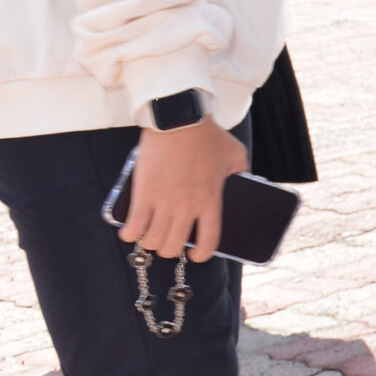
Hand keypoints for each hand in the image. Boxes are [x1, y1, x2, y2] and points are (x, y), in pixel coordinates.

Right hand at [124, 120, 246, 261]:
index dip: (202, 255)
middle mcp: (188, 206)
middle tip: (169, 241)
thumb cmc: (208, 135)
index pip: (210, 241)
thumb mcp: (236, 155)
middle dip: (170, 249)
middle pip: (174, 246)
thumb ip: (242, 173)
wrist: (179, 119)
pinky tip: (131, 232)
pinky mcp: (143, 194)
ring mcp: (163, 202)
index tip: (196, 255)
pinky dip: (130, 235)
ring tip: (150, 236)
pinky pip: (133, 227)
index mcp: (212, 200)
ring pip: (153, 241)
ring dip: (150, 243)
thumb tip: (246, 182)